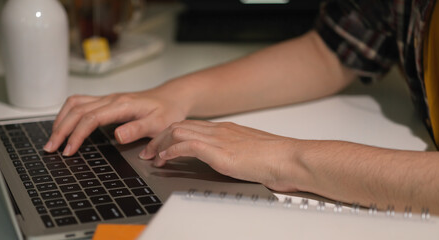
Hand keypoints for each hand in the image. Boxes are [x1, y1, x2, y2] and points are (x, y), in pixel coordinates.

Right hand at [43, 91, 187, 155]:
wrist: (170, 98)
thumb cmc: (166, 112)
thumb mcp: (159, 124)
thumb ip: (138, 129)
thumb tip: (117, 135)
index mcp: (122, 105)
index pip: (91, 118)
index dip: (77, 134)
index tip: (69, 150)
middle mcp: (110, 99)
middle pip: (77, 111)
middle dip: (61, 129)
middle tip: (51, 148)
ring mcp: (106, 98)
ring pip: (74, 104)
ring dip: (60, 120)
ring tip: (52, 138)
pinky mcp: (104, 101)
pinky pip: (79, 103)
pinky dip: (67, 114)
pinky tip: (63, 126)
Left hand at [139, 120, 300, 191]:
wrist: (291, 158)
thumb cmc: (278, 159)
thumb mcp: (251, 153)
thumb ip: (237, 154)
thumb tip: (233, 162)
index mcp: (227, 130)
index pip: (191, 126)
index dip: (171, 134)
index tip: (161, 145)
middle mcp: (219, 131)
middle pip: (179, 126)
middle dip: (159, 137)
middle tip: (148, 151)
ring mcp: (219, 139)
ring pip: (178, 132)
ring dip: (160, 144)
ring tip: (151, 156)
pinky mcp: (219, 151)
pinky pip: (187, 145)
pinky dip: (171, 151)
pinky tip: (165, 158)